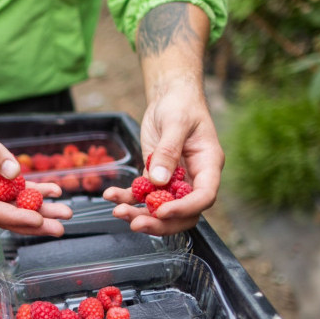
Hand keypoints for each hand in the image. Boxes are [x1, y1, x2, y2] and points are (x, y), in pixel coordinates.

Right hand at [0, 94, 72, 235]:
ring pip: (13, 204)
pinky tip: (54, 191)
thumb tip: (14, 172)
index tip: (37, 220)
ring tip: (65, 212)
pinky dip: (35, 191)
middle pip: (5, 213)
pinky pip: (15, 189)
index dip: (14, 216)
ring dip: (40, 210)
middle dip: (32, 223)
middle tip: (59, 228)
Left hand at [103, 83, 222, 234]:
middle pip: (183, 213)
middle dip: (159, 223)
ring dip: (139, 214)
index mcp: (208, 165)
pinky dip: (127, 198)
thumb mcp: (175, 123)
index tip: (161, 212)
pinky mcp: (155, 176)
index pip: (203, 197)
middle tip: (135, 223)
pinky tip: (111, 195)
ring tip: (118, 212)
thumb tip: (159, 180)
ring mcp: (175, 180)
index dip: (184, 209)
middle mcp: (194, 177)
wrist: (169, 96)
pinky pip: (143, 195)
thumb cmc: (180, 104)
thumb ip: (168, 151)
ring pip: (161, 209)